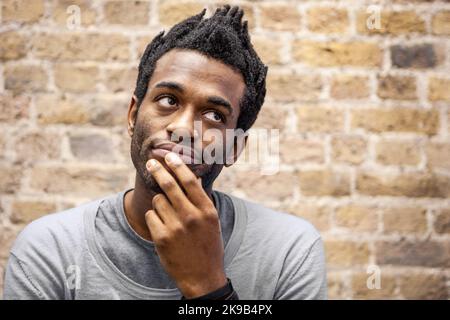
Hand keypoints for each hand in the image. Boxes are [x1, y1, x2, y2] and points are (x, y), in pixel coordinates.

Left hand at [145, 152, 226, 297]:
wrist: (202, 276)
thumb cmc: (208, 245)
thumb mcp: (212, 221)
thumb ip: (202, 200)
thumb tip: (194, 176)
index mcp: (206, 210)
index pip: (190, 181)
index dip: (178, 166)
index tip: (170, 155)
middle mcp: (191, 216)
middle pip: (170, 185)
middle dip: (158, 171)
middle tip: (151, 163)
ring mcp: (175, 227)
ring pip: (158, 200)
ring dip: (160, 203)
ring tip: (168, 214)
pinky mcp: (161, 238)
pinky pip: (151, 215)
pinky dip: (154, 218)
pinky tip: (163, 227)